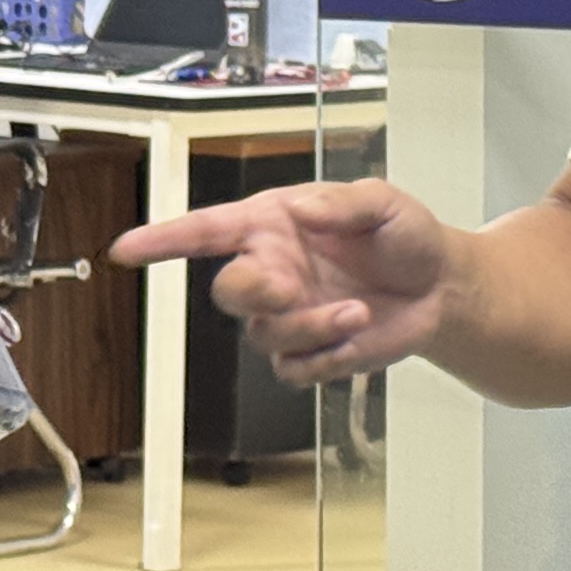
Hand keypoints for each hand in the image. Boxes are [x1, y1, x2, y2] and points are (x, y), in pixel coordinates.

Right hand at [108, 180, 455, 383]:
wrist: (444, 290)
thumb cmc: (407, 237)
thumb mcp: (383, 202)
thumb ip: (342, 203)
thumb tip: (302, 209)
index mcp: (273, 226)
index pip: (205, 231)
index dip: (162, 240)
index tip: (126, 250)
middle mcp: (272, 271)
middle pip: (227, 291)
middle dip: (253, 291)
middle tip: (292, 287)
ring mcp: (289, 316)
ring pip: (264, 335)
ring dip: (309, 326)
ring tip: (355, 310)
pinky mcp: (311, 354)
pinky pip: (294, 368)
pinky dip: (325, 355)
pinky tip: (357, 333)